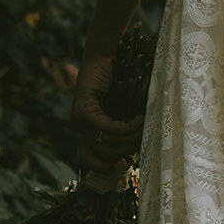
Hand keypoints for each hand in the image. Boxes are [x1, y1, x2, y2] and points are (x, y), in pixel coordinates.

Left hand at [71, 49, 144, 182]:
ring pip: (107, 143)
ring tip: (144, 124)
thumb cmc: (118, 79)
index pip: (89, 160)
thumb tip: (140, 149)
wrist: (104, 55)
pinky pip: (108, 129)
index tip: (125, 162)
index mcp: (87, 130)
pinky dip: (127, 126)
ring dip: (130, 137)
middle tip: (144, 136)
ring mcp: (79, 121)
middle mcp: (80, 129)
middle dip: (127, 149)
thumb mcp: (122, 110)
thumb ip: (124, 128)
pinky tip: (139, 118)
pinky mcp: (83, 112)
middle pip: (104, 155)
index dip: (106, 168)